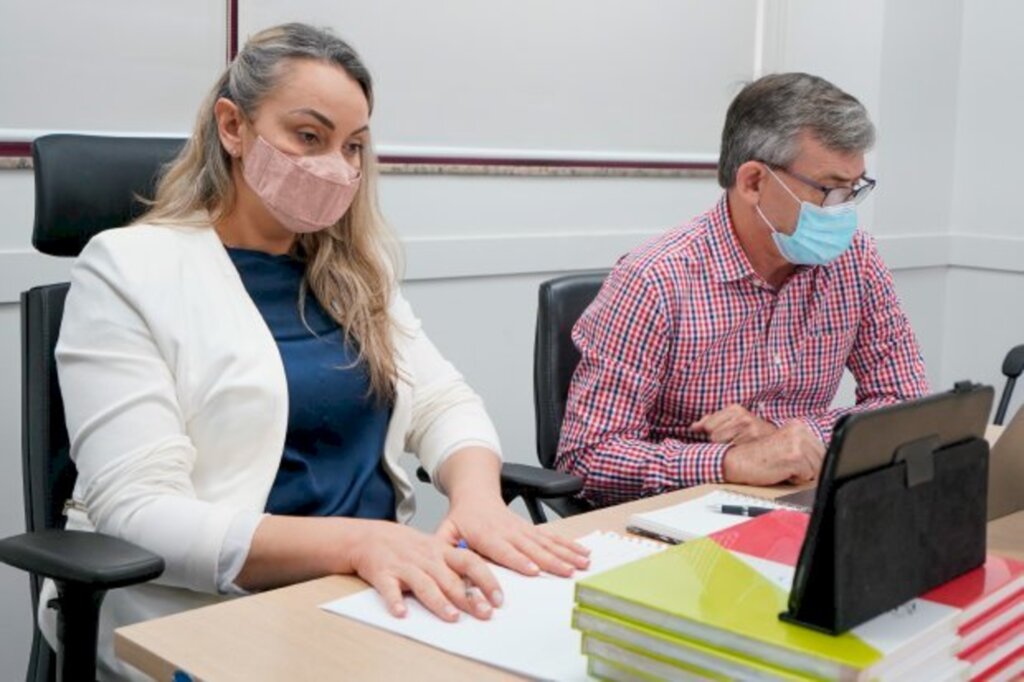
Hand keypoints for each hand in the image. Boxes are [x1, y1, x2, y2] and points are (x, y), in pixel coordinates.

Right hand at [347, 521, 500, 621]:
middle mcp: (426, 559)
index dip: (486, 579)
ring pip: (424, 584)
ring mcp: (405, 566)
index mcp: (441, 551)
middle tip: (484, 613)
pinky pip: (389, 589)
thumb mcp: (434, 549)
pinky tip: (401, 613)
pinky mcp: (383, 574)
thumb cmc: (407, 547)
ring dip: (439, 601)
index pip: (470, 562)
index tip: (499, 598)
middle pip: (450, 578)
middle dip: (468, 597)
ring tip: (452, 616)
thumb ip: (454, 566)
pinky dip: (394, 601)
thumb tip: (481, 591)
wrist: (370, 536)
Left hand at [436, 495, 590, 579]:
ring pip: (547, 542)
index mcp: (486, 534)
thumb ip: (443, 550)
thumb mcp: (445, 532)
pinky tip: (583, 552)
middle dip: (552, 560)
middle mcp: (508, 531)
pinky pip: (552, 537)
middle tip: (569, 572)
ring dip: (567, 553)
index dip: (519, 560)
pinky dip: (569, 545)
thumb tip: (442, 569)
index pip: (504, 550)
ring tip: (583, 563)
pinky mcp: (532, 528)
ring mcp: (523, 529)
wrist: (476, 494)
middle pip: (532, 548)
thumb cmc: (461, 519)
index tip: (534, 570)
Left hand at [692, 404, 776, 443]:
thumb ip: (710, 421)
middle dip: (717, 440)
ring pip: (720, 443)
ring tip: (736, 445)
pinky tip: (740, 450)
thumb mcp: (732, 420)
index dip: (709, 432)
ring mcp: (748, 428)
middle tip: (730, 441)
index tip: (719, 434)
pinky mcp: (752, 439)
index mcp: (735, 409)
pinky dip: (732, 453)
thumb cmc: (751, 431)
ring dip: (724, 448)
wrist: (780, 441)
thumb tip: (693, 427)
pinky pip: (730, 450)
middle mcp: (741, 416)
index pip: (708, 424)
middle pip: (712, 435)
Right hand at [721, 420, 824, 484]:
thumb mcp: (782, 443)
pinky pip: (807, 477)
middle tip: (783, 465)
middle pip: (821, 459)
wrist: (735, 460)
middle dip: (806, 468)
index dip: (808, 461)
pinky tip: (779, 472)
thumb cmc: (755, 455)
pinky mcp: (795, 457)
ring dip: (800, 474)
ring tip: (781, 468)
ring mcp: (798, 443)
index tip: (791, 461)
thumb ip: (801, 445)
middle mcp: (800, 431)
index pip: (821, 449)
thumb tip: (820, 456)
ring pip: (816, 469)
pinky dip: (794, 480)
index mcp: (798, 426)